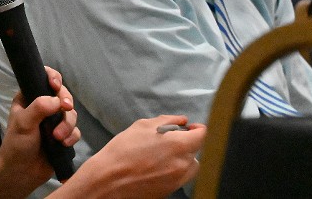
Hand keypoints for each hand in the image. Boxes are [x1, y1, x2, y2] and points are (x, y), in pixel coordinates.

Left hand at [0, 67, 77, 198]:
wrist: (20, 174)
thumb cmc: (16, 146)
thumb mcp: (23, 123)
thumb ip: (39, 107)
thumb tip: (57, 100)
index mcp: (28, 98)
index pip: (43, 78)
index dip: (53, 78)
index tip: (56, 86)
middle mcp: (42, 107)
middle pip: (63, 95)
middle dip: (66, 103)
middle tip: (66, 109)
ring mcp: (53, 121)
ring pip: (71, 114)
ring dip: (67, 124)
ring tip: (58, 137)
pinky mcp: (62, 136)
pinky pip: (75, 130)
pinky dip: (72, 136)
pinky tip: (64, 144)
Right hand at [58, 115, 204, 198]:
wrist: (109, 179)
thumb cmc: (122, 151)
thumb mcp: (142, 126)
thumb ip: (166, 120)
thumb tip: (181, 120)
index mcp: (178, 145)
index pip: (202, 135)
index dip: (197, 129)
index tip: (190, 127)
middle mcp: (182, 164)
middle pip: (196, 151)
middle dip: (186, 143)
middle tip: (169, 140)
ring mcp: (178, 180)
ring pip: (189, 166)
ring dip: (182, 158)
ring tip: (161, 155)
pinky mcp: (170, 190)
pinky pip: (180, 177)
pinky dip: (173, 170)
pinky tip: (155, 166)